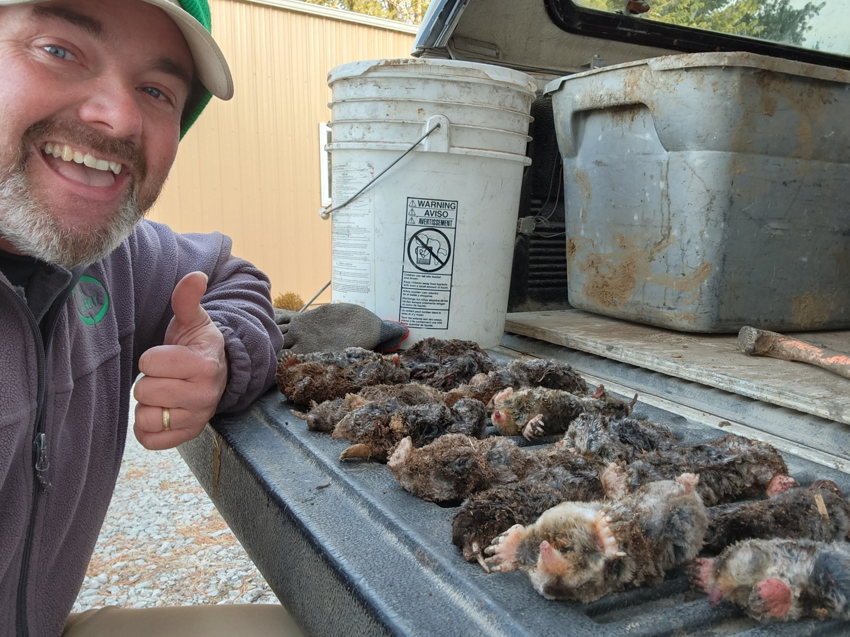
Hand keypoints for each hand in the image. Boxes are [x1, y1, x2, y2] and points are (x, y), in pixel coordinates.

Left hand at [133, 271, 227, 449]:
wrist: (218, 375)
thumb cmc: (197, 345)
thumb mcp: (194, 320)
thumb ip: (187, 299)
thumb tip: (196, 276)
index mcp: (204, 365)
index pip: (150, 363)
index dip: (151, 358)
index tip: (167, 356)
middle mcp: (205, 395)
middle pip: (145, 391)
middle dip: (149, 381)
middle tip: (166, 376)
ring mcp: (197, 419)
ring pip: (146, 417)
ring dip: (149, 405)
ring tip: (165, 394)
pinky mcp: (187, 436)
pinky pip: (149, 440)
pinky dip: (148, 428)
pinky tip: (162, 411)